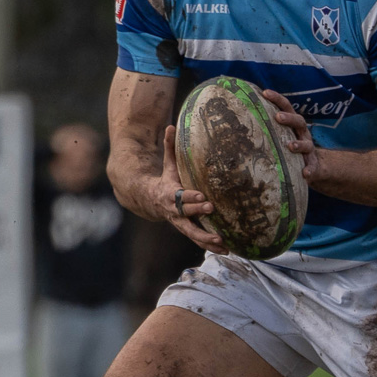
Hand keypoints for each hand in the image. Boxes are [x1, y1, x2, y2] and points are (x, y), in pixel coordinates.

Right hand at [158, 124, 226, 253]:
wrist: (150, 201)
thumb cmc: (165, 179)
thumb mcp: (166, 164)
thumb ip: (169, 147)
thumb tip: (170, 126)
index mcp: (169, 194)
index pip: (180, 196)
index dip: (190, 196)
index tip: (203, 196)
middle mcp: (174, 211)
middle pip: (186, 215)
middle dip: (198, 213)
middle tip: (211, 209)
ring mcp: (180, 223)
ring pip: (192, 233)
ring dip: (207, 239)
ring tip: (222, 242)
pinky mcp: (187, 230)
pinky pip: (198, 240)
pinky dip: (211, 246)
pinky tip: (227, 250)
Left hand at [260, 89, 319, 179]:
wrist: (314, 165)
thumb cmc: (289, 146)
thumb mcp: (281, 135)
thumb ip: (267, 127)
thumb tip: (239, 116)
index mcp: (293, 124)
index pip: (286, 107)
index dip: (277, 99)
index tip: (265, 93)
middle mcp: (302, 133)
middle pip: (299, 121)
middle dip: (289, 118)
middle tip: (278, 117)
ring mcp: (309, 149)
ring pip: (306, 144)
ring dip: (298, 144)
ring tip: (290, 146)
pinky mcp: (313, 164)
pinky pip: (312, 167)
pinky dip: (309, 169)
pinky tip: (305, 174)